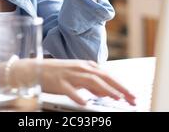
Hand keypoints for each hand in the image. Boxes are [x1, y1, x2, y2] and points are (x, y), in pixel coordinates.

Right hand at [12, 59, 136, 105]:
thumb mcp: (78, 77)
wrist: (35, 69)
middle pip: (104, 77)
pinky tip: (85, 102)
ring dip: (105, 90)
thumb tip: (107, 92)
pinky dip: (78, 96)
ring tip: (116, 98)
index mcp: (87, 66)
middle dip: (120, 88)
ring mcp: (70, 74)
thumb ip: (92, 84)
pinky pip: (69, 90)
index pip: (108, 76)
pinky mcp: (59, 82)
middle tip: (131, 98)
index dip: (122, 85)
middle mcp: (81, 68)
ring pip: (91, 82)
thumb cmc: (58, 73)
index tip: (132, 95)